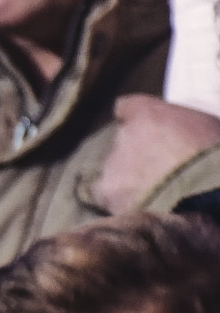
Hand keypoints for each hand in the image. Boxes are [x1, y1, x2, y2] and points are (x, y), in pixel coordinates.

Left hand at [95, 94, 219, 212]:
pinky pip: (104, 193)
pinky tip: (136, 204)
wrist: (205, 192)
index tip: (144, 129)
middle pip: (121, 140)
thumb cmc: (215, 156)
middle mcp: (124, 134)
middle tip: (160, 166)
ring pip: (113, 167)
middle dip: (137, 151)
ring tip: (154, 190)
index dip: (133, 119)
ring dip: (128, 176)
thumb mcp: (207, 127)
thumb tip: (182, 134)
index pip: (126, 107)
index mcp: (148, 113)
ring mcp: (112, 163)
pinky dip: (116, 198)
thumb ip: (184, 126)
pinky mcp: (107, 192)